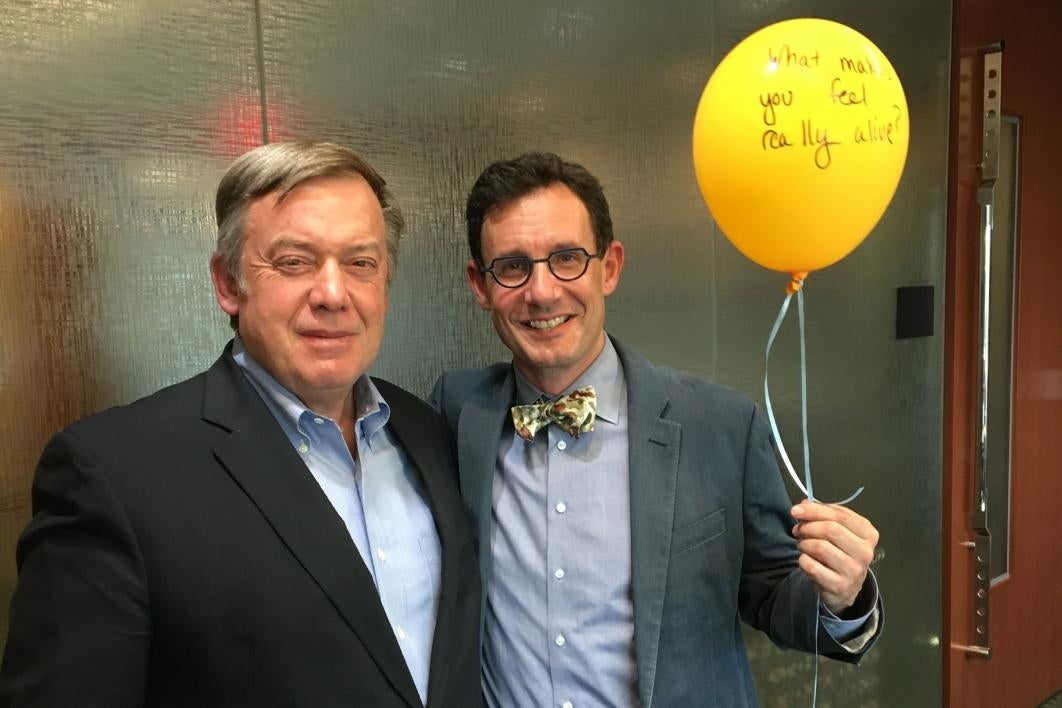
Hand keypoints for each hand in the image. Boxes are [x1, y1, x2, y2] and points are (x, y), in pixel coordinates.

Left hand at [791, 501, 878, 615]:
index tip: (796, 510)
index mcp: (868, 533)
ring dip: (804, 544)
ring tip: (801, 545)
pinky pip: (812, 567)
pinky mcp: (839, 586)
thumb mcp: (839, 531)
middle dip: (808, 527)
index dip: (815, 510)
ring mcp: (854, 570)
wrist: (846, 587)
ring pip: (821, 547)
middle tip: (797, 530)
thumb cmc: (841, 552)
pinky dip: (803, 560)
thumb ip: (823, 515)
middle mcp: (865, 552)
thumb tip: (803, 505)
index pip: (841, 515)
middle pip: (831, 529)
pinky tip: (805, 559)